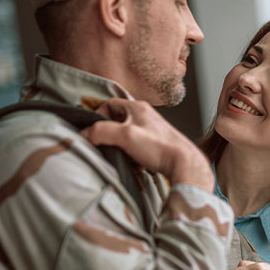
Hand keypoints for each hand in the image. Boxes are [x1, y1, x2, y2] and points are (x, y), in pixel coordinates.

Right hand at [81, 98, 212, 190]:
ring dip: (122, 148)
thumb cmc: (160, 148)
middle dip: (110, 135)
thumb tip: (84, 134)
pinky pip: (138, 148)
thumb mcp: (125, 136)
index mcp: (138, 108)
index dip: (99, 116)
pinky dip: (133, 157)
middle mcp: (146, 116)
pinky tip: (137, 166)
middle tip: (109, 147)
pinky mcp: (157, 145)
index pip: (110, 104)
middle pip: (118, 121)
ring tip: (126, 158)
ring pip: (127, 137)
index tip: (95, 131)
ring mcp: (152, 131)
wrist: (185, 165)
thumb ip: (100, 132)